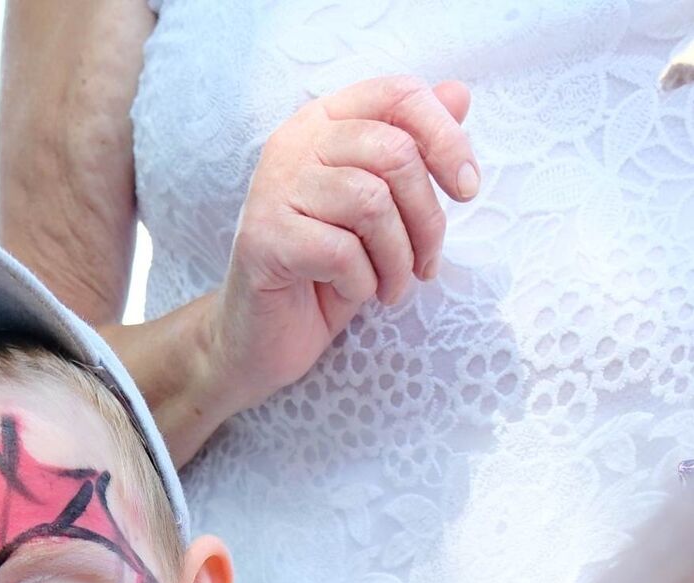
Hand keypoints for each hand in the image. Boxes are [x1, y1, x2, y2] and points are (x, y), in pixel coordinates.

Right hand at [207, 75, 475, 414]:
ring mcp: (274, 189)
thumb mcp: (382, 211)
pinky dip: (362, 283)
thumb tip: (459, 94)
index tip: (467, 190)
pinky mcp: (264, 239)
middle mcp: (295, 144)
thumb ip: (413, 151)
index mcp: (325, 122)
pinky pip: (341, 252)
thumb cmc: (326, 273)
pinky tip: (352, 294)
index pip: (399, 95)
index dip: (446, 138)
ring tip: (391, 287)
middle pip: (394, 152)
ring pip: (371, 203)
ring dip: (397, 259)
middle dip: (427, 218)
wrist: (263, 339)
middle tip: (426, 264)